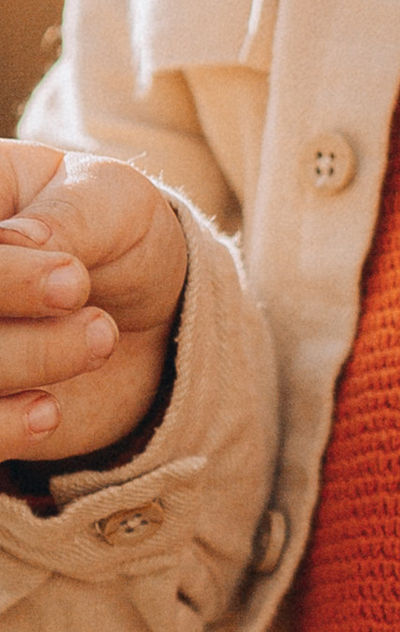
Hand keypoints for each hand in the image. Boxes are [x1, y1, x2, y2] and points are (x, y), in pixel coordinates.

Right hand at [0, 141, 188, 469]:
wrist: (151, 313)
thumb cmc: (122, 237)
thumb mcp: (114, 203)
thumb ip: (68, 215)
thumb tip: (11, 241)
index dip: (8, 275)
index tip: (72, 277)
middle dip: (15, 307)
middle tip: (86, 302)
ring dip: (28, 358)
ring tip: (99, 338)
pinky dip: (2, 428)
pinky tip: (46, 411)